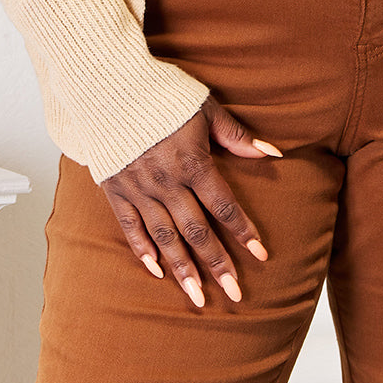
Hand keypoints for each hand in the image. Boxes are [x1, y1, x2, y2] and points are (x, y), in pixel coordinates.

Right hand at [100, 94, 279, 307]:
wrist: (110, 85)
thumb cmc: (164, 93)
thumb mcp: (206, 107)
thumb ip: (236, 136)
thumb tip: (272, 153)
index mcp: (192, 163)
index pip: (224, 206)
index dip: (244, 231)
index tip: (261, 256)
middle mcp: (167, 183)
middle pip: (197, 231)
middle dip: (218, 264)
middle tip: (235, 294)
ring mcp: (139, 189)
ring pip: (165, 237)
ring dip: (184, 269)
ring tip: (197, 297)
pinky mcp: (115, 190)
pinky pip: (130, 227)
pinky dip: (143, 250)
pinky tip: (157, 271)